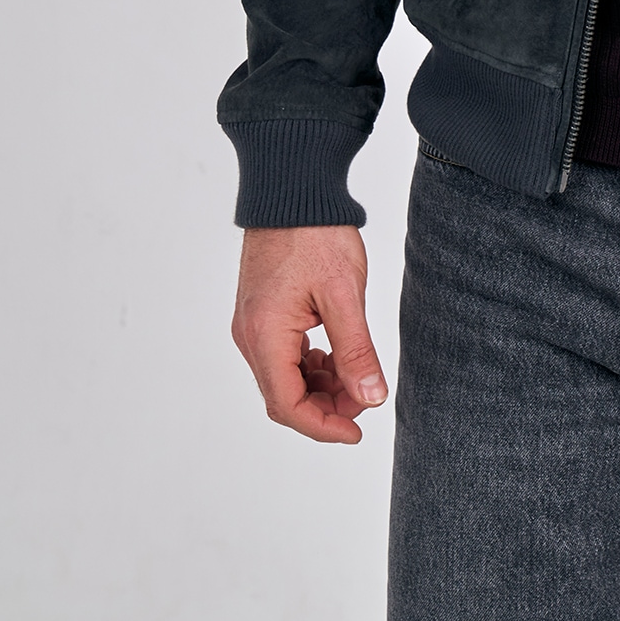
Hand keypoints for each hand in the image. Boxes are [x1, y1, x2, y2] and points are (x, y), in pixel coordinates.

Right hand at [231, 225, 386, 443]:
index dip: (323, 427)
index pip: (288, 405)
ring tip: (356, 375)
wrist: (293, 189)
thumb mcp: (345, 294)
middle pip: (282, 396)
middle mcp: (250, 335)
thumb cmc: (316, 234)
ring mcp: (252, 323)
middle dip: (324, 407)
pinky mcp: (261, 312)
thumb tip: (370, 398)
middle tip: (364, 400)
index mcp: (265, 336)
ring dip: (318, 386)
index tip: (357, 432)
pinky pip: (282, 355)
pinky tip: (336, 355)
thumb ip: (356, 350)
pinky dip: (309, 364)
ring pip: (283, 377)